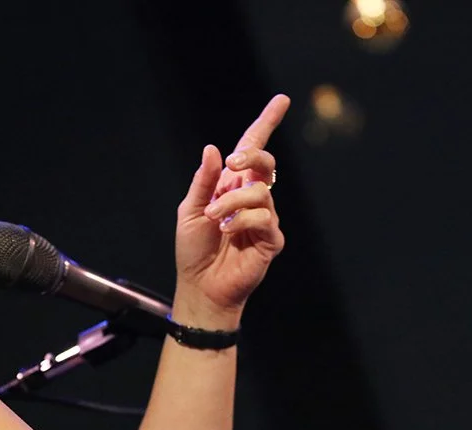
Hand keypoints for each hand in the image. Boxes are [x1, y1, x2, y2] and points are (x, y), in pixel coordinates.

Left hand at [174, 94, 289, 323]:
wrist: (200, 286)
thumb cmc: (194, 251)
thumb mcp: (190, 209)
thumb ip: (203, 181)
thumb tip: (214, 150)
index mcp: (231, 186)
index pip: (252, 150)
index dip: (266, 124)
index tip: (281, 101)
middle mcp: (251, 199)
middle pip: (266, 164)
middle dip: (252, 156)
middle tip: (233, 163)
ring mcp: (264, 219)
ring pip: (260, 192)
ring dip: (232, 202)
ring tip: (215, 219)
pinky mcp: (271, 240)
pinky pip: (264, 219)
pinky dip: (243, 222)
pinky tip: (230, 233)